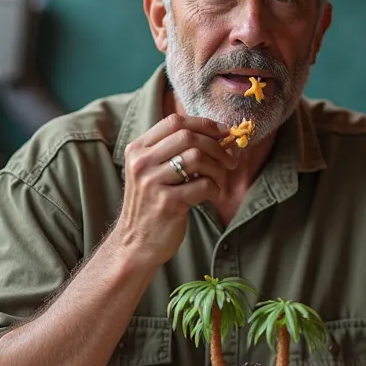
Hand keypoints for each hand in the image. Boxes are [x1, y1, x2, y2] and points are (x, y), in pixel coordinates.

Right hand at [109, 113, 236, 265]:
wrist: (136, 244)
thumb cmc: (152, 204)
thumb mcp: (151, 171)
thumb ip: (173, 151)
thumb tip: (218, 133)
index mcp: (137, 149)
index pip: (174, 121)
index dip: (204, 124)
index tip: (223, 132)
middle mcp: (141, 163)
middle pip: (188, 136)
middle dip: (216, 146)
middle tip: (229, 160)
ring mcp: (152, 183)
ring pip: (197, 157)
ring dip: (218, 168)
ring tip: (219, 180)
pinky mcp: (167, 203)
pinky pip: (204, 185)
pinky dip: (215, 188)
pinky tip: (212, 195)